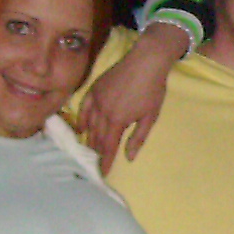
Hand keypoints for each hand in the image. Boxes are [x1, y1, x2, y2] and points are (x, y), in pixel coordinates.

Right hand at [80, 23, 186, 170]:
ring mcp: (96, 99)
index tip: (102, 173)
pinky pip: (83, 108)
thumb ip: (138, 138)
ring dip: (89, 139)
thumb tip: (129, 158)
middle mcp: (103, 112)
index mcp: (117, 120)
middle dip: (96, 152)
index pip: (108, 146)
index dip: (105, 161)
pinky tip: (81, 129)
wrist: (146, 61)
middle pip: (97, 137)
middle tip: (95, 164)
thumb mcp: (150, 116)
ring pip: (89, 124)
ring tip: (90, 150)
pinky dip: (81, 120)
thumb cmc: (152, 90)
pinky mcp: (94, 89)